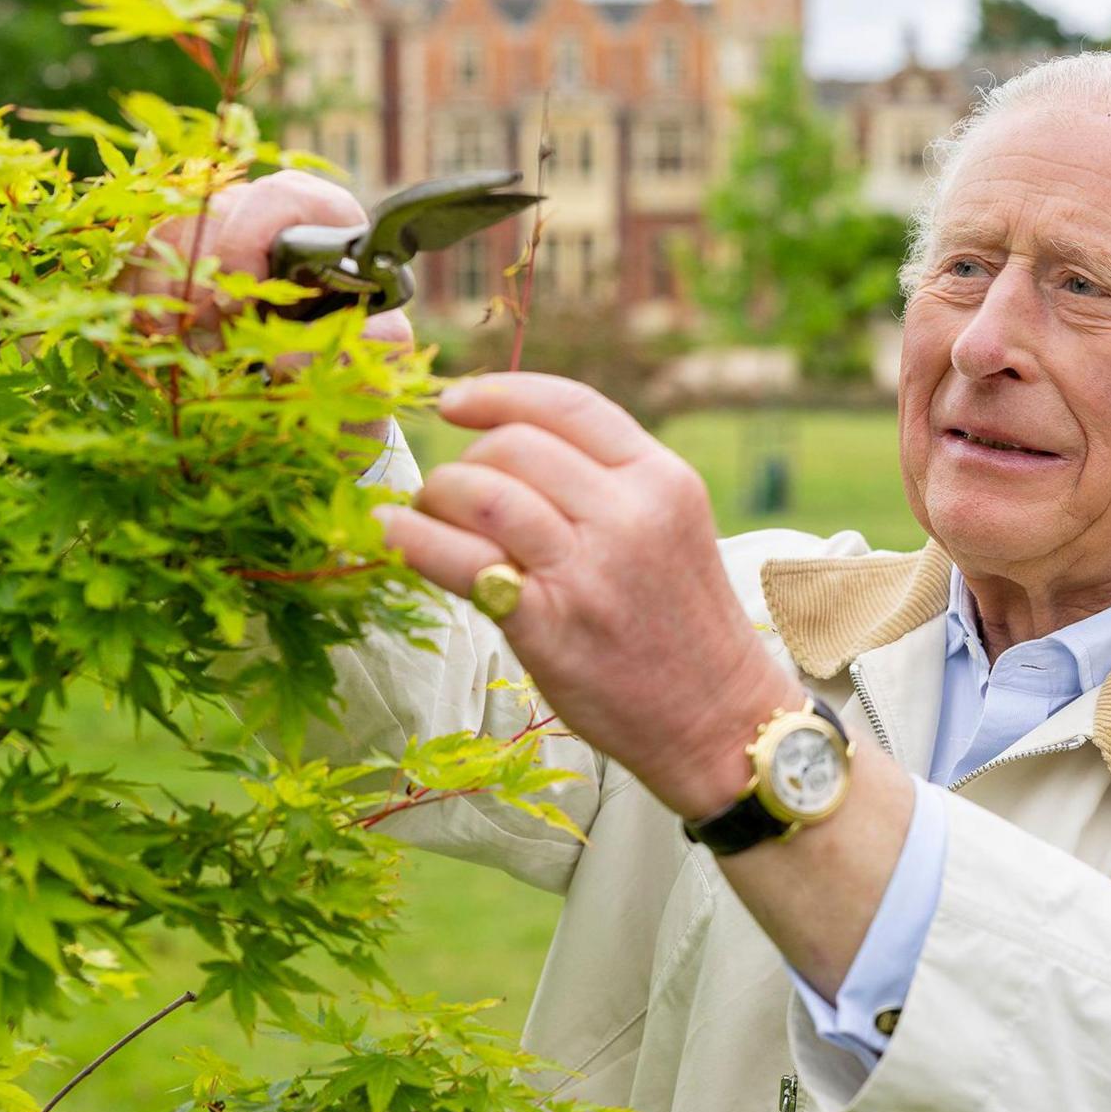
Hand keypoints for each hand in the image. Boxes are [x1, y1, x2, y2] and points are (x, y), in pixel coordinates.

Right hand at [117, 169, 410, 450]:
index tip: (240, 303)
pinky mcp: (183, 253)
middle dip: (196, 276)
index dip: (247, 243)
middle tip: (202, 336)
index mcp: (326, 216)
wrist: (329, 385)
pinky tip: (152, 337)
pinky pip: (139, 255)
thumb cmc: (360, 358)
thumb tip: (282, 351)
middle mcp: (270, 209)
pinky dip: (136, 296)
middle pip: (209, 210)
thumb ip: (352, 346)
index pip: (278, 196)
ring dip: (161, 291)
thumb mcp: (375, 358)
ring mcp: (221, 225)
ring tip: (178, 344)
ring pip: (166, 231)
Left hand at [374, 373, 805, 819]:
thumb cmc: (683, 624)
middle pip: (515, 444)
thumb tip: (507, 449)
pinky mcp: (548, 622)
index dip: (499, 393)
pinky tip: (393, 534)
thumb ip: (607, 483)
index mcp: (661, 479)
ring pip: (483, 492)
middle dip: (465, 459)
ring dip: (436, 495)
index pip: (568, 405)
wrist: (717, 718)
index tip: (455, 402)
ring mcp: (588, 568)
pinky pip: (458, 559)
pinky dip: (411, 538)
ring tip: (425, 515)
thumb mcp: (670, 527)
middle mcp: (628, 514)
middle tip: (450, 492)